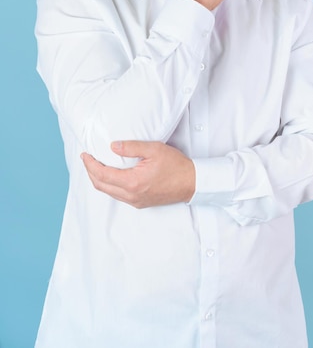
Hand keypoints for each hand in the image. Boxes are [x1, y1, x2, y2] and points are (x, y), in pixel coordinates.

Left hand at [81, 141, 195, 208]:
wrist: (191, 183)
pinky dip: (109, 185)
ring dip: (99, 179)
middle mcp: (131, 195)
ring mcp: (135, 201)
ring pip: (109, 192)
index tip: (85, 155)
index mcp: (133, 182)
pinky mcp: (140, 202)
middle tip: (86, 159)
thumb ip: (132, 147)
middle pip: (101, 186)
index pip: (102, 175)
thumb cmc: (176, 166)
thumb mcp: (154, 150)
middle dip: (90, 172)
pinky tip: (111, 175)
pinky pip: (118, 195)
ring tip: (95, 165)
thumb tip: (113, 146)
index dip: (90, 165)